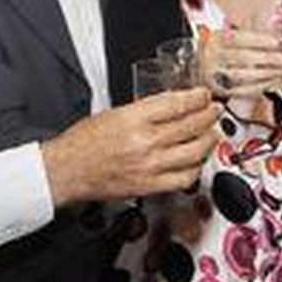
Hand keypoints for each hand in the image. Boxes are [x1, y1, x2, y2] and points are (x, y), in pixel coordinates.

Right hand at [41, 88, 217, 206]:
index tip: (204, 95)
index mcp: (134, 118)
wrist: (68, 170)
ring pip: (194, 151)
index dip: (197, 98)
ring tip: (211, 134)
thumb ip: (145, 110)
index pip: (177, 103)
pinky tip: (196, 161)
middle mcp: (144, 141)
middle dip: (209, 115)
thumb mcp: (114, 113)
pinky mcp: (150, 186)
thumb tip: (172, 106)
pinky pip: (184, 177)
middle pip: (191, 125)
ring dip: (208, 140)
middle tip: (214, 110)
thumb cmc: (83, 143)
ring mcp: (150, 165)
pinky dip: (196, 168)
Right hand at [201, 28, 281, 98]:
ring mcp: (215, 75)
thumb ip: (250, 30)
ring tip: (281, 71)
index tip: (276, 42)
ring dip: (266, 74)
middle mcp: (212, 57)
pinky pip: (242, 90)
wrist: (197, 69)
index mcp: (215, 40)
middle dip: (267, 59)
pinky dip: (260, 87)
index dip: (258, 40)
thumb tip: (276, 24)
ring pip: (243, 76)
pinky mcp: (221, 91)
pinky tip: (272, 82)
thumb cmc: (217, 50)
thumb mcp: (228, 35)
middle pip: (242, 58)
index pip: (237, 38)